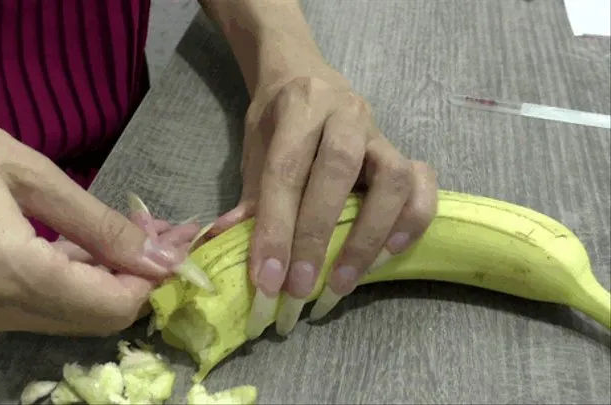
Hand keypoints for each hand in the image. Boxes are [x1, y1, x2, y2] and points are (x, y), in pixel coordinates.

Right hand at [0, 85, 198, 334]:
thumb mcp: (30, 172)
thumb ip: (98, 223)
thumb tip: (157, 254)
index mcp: (11, 271)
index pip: (109, 306)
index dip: (151, 280)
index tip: (174, 244)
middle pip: (93, 320)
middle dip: (135, 282)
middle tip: (158, 237)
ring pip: (68, 318)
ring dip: (106, 283)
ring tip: (129, 236)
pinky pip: (39, 308)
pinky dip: (72, 284)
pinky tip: (84, 246)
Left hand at [211, 71, 437, 337]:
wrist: (306, 77)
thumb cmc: (277, 121)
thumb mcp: (255, 149)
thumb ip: (250, 197)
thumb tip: (225, 244)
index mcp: (300, 107)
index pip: (286, 170)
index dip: (275, 228)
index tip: (267, 278)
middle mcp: (345, 113)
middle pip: (336, 172)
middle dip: (316, 236)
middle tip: (300, 287)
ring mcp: (379, 132)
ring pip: (391, 179)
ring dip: (368, 237)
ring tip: (344, 281)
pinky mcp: (401, 152)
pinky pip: (422, 185)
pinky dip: (412, 220)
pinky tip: (390, 252)